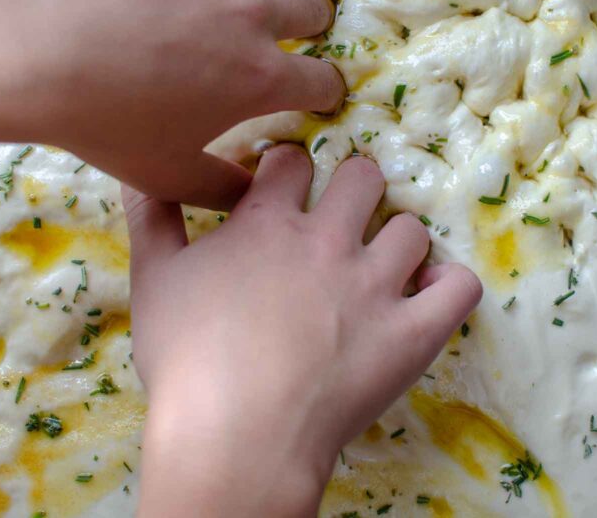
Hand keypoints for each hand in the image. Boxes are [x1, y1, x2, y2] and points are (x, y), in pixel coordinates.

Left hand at [21, 0, 342, 208]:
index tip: (313, 93)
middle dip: (306, 30)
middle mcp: (251, 16)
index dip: (323, 91)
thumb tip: (256, 195)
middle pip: (310, 11)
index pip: (322, 80)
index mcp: (258, 78)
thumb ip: (223, 188)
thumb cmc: (101, 122)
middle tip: (278, 39)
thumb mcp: (165, 175)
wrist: (36, 55)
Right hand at [126, 145, 482, 516]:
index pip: (292, 160)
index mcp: (267, 224)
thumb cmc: (187, 362)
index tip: (282, 187)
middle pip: (363, 176)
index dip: (287, 168)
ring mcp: (376, 285)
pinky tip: (428, 296)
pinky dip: (449, 285)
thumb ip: (151, 219)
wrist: (235, 436)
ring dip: (398, 242)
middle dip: (354, 187)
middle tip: (340, 221)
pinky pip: (458, 288)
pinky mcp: (413, 332)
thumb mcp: (153, 281)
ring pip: (412, 230)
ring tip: (381, 269)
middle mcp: (328, 241)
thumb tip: (137, 171)